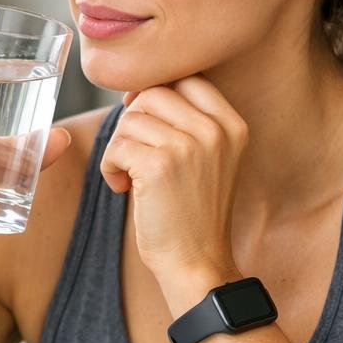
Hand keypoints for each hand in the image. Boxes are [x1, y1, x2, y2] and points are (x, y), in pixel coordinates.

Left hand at [99, 76, 246, 288]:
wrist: (198, 263)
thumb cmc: (193, 213)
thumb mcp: (207, 158)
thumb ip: (185, 121)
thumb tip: (137, 92)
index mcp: (232, 125)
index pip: (187, 79)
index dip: (156, 93)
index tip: (143, 122)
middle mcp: (215, 130)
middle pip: (153, 93)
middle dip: (133, 123)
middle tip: (134, 156)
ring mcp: (189, 146)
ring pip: (131, 119)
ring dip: (120, 147)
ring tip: (130, 176)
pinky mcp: (160, 166)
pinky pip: (116, 146)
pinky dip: (110, 167)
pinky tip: (123, 188)